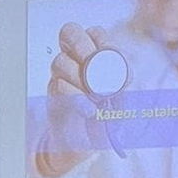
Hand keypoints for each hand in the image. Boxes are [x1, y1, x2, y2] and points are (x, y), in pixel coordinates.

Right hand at [38, 23, 111, 176]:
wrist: (87, 144)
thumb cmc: (106, 116)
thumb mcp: (123, 97)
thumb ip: (124, 82)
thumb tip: (124, 77)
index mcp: (95, 55)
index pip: (94, 32)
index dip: (103, 41)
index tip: (113, 59)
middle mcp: (75, 61)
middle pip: (70, 33)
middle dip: (83, 48)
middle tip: (95, 70)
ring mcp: (61, 77)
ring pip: (61, 61)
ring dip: (80, 78)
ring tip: (95, 98)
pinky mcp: (52, 95)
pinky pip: (59, 86)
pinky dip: (76, 98)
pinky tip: (88, 110)